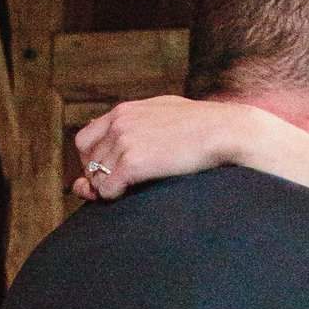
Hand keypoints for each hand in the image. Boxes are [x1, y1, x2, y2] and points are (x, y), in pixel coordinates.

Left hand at [73, 95, 242, 200]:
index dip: (92, 160)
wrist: (224, 130)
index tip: (107, 172)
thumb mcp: (163, 113)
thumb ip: (136, 123)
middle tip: (118, 187)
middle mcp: (118, 123)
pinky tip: (132, 194)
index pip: (84, 139)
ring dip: (109, 188)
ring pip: (96, 177)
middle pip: (88, 160)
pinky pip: (107, 189)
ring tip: (131, 190)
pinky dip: (114, 196)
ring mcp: (123, 142)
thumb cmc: (202, 126)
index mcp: (123, 111)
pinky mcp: (132, 162)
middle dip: (97, 177)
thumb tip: (117, 132)